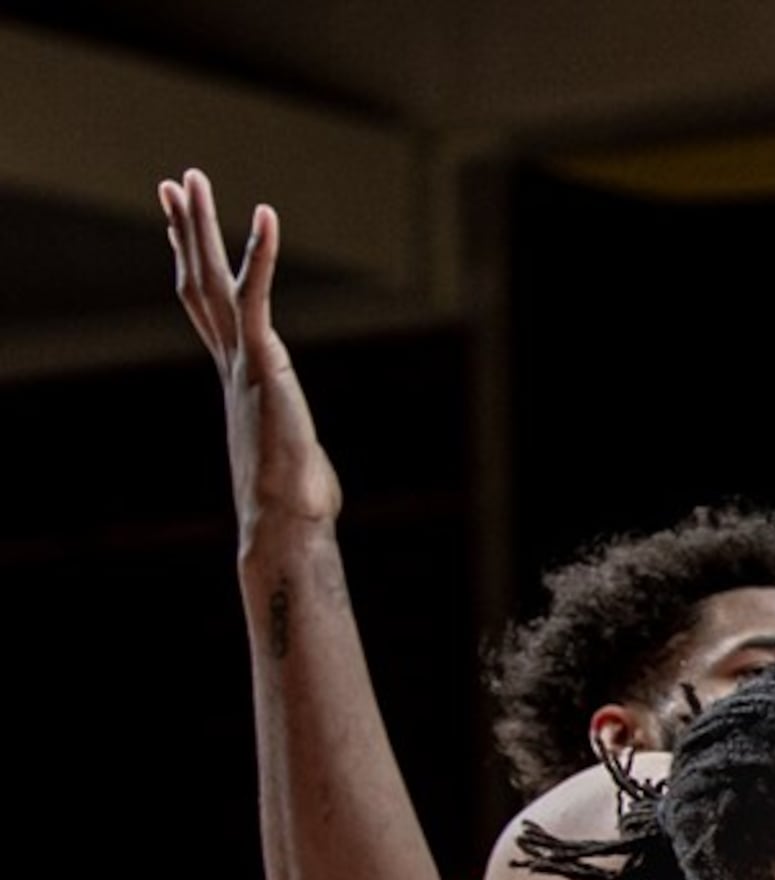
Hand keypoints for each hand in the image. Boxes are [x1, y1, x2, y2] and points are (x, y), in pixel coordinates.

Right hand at [160, 168, 339, 538]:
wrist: (286, 517)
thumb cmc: (297, 501)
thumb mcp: (294, 458)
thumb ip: (294, 449)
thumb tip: (310, 483)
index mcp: (240, 376)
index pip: (209, 311)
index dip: (191, 266)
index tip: (174, 232)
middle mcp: (234, 360)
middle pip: (199, 282)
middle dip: (186, 230)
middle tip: (174, 183)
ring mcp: (244, 358)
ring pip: (214, 278)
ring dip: (201, 225)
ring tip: (191, 177)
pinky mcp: (263, 361)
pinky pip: (258, 296)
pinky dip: (261, 254)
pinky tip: (265, 213)